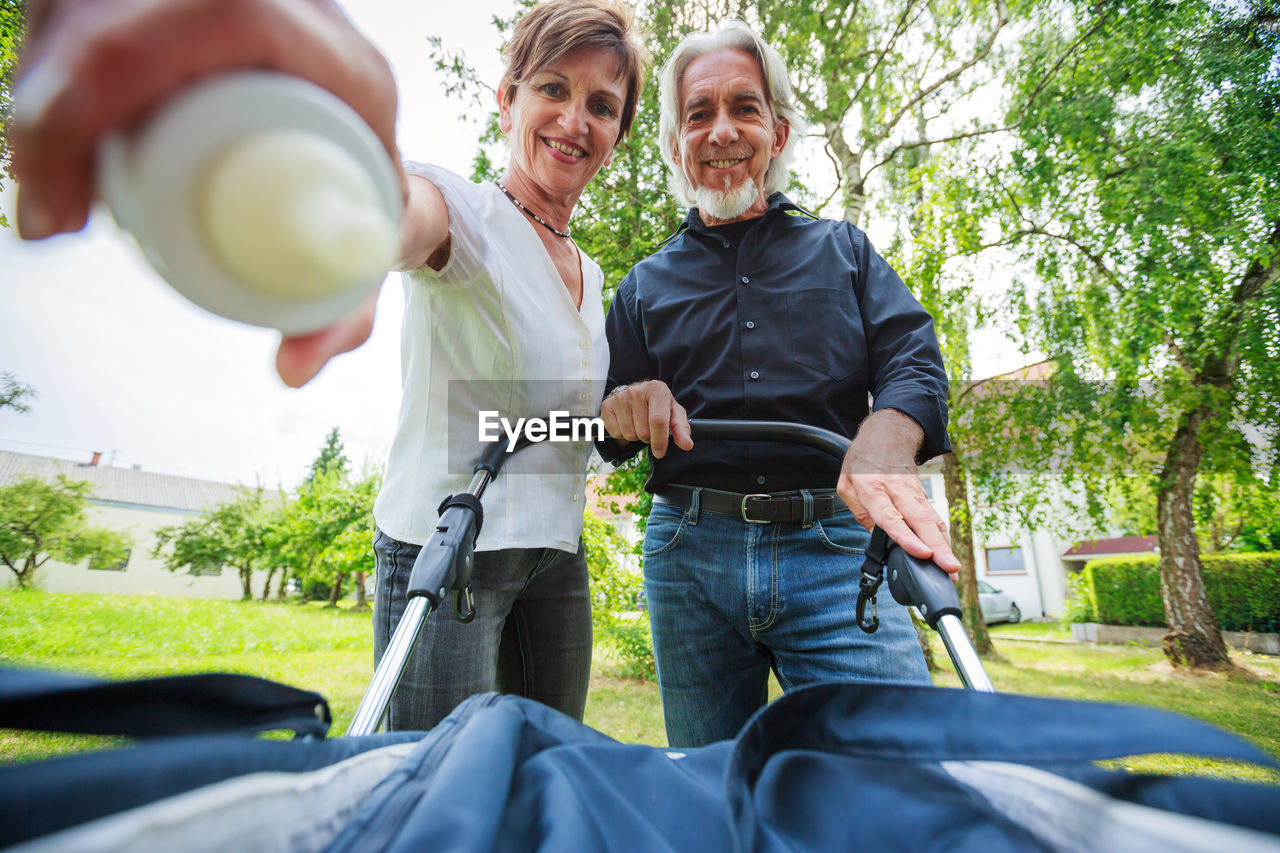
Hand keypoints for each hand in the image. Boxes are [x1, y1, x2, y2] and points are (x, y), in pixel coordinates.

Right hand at [10, 0, 404, 386]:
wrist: (371, 142)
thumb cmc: (366, 197)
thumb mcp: (367, 251)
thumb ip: (343, 317)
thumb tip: (291, 370)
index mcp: (335, 56)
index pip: (202, 26)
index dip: (99, 97)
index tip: (68, 213)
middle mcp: (284, 1)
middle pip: (122, 16)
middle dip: (51, 112)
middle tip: (51, 217)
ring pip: (88, 8)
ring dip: (44, 92)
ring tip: (56, 186)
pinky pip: (84, 9)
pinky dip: (50, 66)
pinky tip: (52, 127)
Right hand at [599, 380, 693, 458]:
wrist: (638, 396)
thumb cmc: (660, 407)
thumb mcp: (674, 415)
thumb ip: (682, 430)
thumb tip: (687, 445)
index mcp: (656, 389)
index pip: (658, 421)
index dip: (660, 441)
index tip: (660, 452)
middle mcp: (636, 390)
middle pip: (643, 431)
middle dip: (648, 438)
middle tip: (649, 429)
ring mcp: (620, 397)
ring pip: (629, 434)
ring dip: (636, 436)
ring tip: (639, 425)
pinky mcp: (607, 405)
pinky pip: (615, 433)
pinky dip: (622, 434)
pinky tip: (627, 423)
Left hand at [837, 410, 960, 574]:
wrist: (886, 434)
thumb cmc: (863, 462)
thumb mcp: (847, 486)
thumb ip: (860, 513)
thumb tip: (877, 540)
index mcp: (872, 488)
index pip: (890, 517)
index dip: (907, 537)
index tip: (922, 554)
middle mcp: (897, 491)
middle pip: (920, 521)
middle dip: (937, 547)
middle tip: (950, 568)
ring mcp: (914, 493)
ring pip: (932, 521)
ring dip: (944, 546)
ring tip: (953, 570)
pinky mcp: (923, 496)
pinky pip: (933, 519)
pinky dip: (942, 538)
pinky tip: (947, 555)